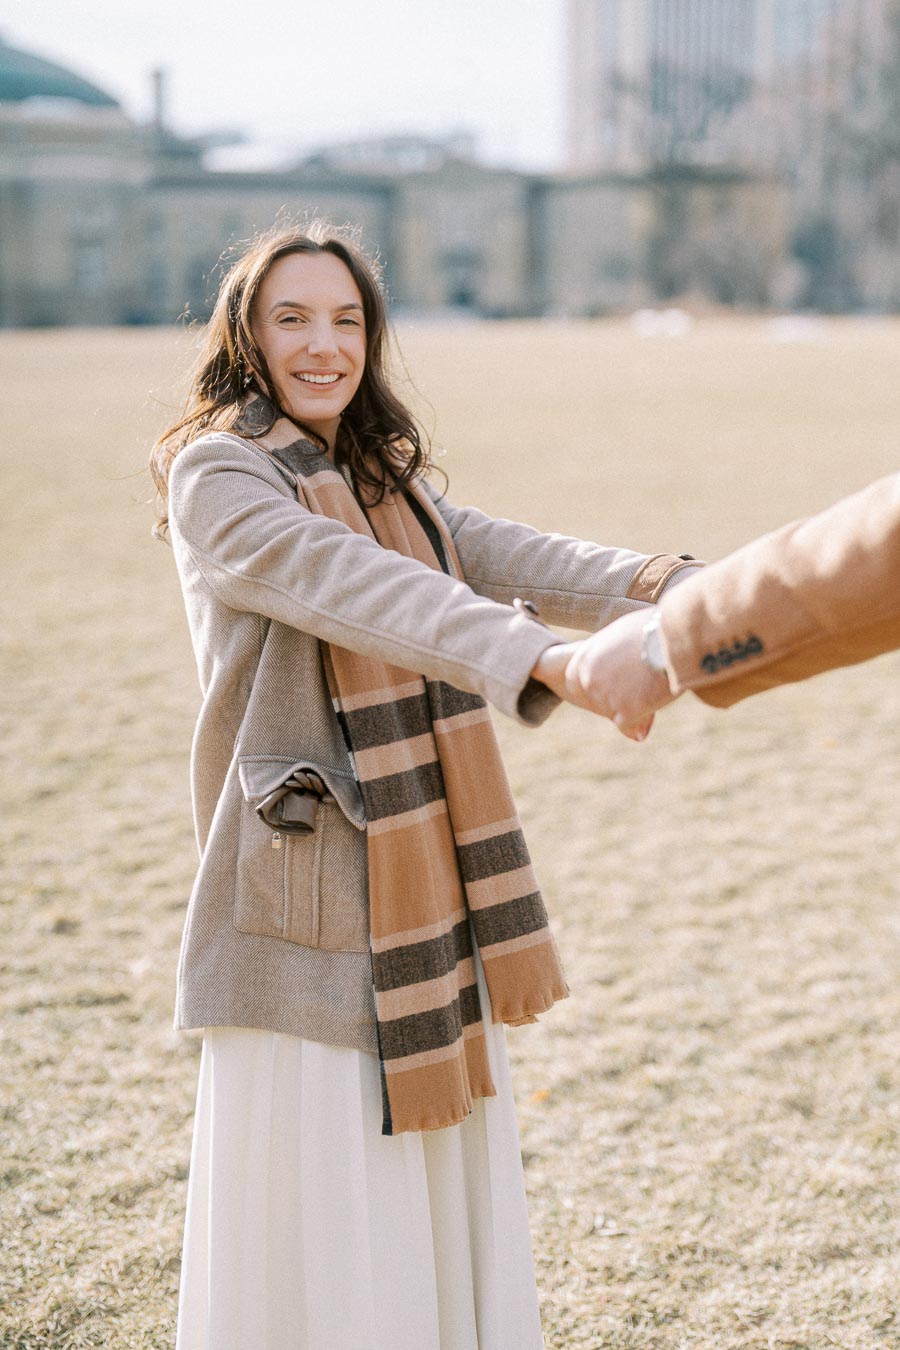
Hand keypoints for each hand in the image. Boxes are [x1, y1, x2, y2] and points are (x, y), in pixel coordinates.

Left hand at [531, 611, 679, 739]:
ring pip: (616, 714)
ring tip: (655, 691)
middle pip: (597, 702)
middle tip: (638, 696)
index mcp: (585, 657)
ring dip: (633, 710)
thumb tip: (615, 662)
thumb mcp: (621, 634)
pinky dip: (641, 723)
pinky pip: (630, 726)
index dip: (591, 690)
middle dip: (615, 704)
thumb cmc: (655, 628)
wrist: (675, 635)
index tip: (610, 692)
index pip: (574, 682)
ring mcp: (606, 696)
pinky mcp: (627, 712)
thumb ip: (609, 653)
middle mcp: (590, 678)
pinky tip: (652, 711)